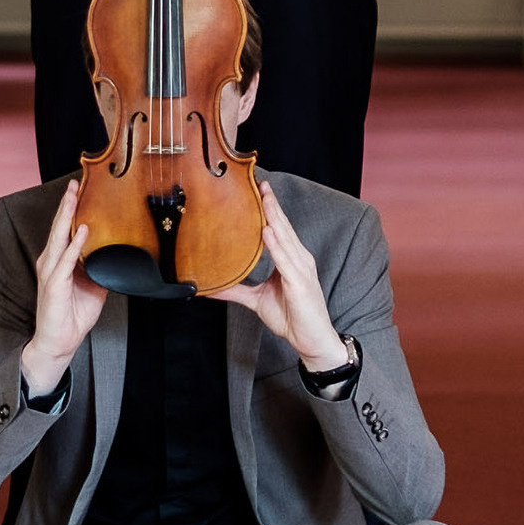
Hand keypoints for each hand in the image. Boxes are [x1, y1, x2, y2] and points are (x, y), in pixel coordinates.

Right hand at [20, 179, 104, 394]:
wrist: (59, 342)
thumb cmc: (73, 315)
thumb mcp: (95, 287)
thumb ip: (101, 267)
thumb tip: (116, 254)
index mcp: (59, 261)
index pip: (65, 229)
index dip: (71, 209)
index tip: (79, 189)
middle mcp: (51, 262)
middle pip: (59, 227)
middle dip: (67, 204)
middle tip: (74, 183)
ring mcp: (51, 273)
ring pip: (59, 238)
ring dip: (67, 216)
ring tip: (73, 197)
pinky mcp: (54, 285)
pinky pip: (66, 261)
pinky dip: (75, 245)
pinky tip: (82, 231)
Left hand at [217, 183, 347, 371]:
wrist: (312, 340)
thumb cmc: (292, 318)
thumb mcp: (257, 300)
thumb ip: (237, 290)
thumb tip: (211, 287)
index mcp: (290, 260)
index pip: (279, 229)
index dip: (269, 210)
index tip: (258, 191)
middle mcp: (298, 259)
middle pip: (283, 226)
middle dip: (271, 205)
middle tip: (260, 184)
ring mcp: (301, 269)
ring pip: (285, 238)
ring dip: (274, 217)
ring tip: (264, 199)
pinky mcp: (300, 283)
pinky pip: (286, 260)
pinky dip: (277, 245)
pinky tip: (268, 232)